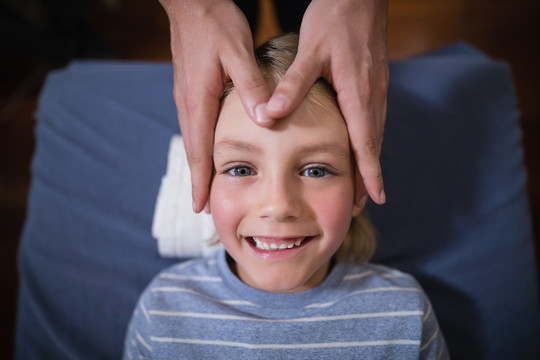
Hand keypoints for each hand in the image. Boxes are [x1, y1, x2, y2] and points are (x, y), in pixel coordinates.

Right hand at [159, 0, 271, 212]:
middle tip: (203, 204)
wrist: (190, 1)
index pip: (199, 151)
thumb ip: (252, 87)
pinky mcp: (190, 87)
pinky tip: (210, 148)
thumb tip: (265, 120)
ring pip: (193, 138)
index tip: (199, 206)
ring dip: (199, 164)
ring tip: (207, 184)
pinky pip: (196, 124)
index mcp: (199, 100)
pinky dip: (201, 144)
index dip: (200, 180)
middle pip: (193, 150)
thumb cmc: (214, 23)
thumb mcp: (237, 53)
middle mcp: (188, 103)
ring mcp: (187, 96)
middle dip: (198, 179)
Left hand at [266, 0, 388, 204]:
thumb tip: (270, 114)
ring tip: (362, 184)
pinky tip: (361, 147)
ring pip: (375, 134)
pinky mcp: (374, 82)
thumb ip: (292, 85)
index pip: (367, 144)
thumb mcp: (310, 51)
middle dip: (369, 176)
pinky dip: (369, 142)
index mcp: (358, 95)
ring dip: (370, 161)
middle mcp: (373, 97)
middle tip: (361, 203)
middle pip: (374, 146)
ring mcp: (377, 90)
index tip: (375, 198)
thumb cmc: (336, 19)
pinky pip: (374, 120)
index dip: (371, 174)